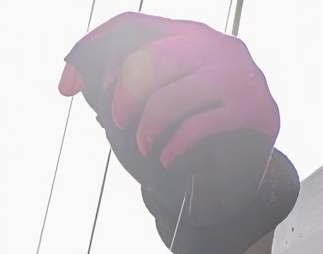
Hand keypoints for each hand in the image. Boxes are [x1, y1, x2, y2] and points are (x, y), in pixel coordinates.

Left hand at [60, 13, 298, 253]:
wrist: (249, 158)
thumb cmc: (191, 123)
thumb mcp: (157, 96)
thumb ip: (125, 82)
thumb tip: (70, 82)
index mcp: (187, 36)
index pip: (129, 26)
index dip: (92, 51)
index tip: (70, 88)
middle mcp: (215, 46)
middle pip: (148, 61)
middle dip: (122, 99)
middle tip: (118, 124)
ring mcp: (237, 76)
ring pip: (168, 98)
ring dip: (146, 130)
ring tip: (144, 146)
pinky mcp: (252, 110)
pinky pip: (197, 127)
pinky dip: (173, 148)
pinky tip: (166, 159)